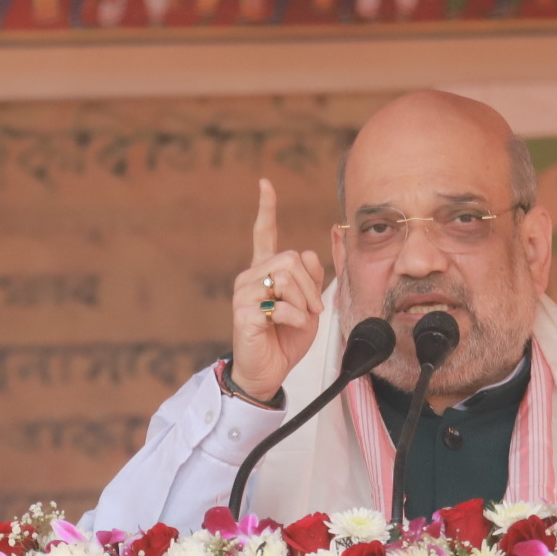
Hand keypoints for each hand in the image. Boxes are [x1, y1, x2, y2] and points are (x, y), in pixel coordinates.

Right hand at [229, 178, 324, 403]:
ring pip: (286, 278)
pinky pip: (282, 305)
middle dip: (310, 285)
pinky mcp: (244, 313)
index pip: (263, 234)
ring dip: (304, 303)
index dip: (266, 209)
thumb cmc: (285, 339)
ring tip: (300, 320)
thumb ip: (310, 279)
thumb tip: (306, 253)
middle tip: (313, 310)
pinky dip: (296, 319)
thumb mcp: (307, 306)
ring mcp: (243, 294)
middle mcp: (250, 277)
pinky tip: (288, 328)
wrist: (268, 371)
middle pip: (290, 259)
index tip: (264, 184)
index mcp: (263, 272)